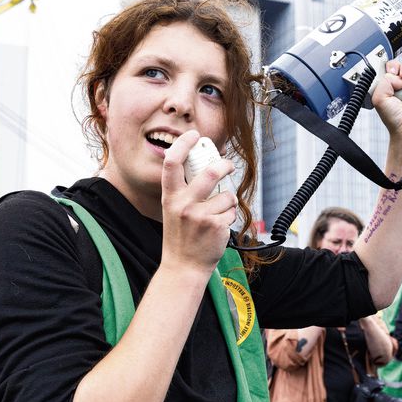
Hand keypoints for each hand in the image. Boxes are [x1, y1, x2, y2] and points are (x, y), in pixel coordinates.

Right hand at [160, 130, 237, 274]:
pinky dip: (229, 217)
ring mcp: (200, 215)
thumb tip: (207, 166)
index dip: (184, 143)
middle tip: (228, 165)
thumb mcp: (173, 210)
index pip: (172, 162)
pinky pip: (231, 212)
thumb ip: (184, 190)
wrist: (183, 267)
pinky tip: (217, 229)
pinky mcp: (216, 226)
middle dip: (224, 166)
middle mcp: (183, 204)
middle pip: (210, 172)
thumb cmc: (181, 237)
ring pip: (227, 195)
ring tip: (217, 215)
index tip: (195, 135)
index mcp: (170, 197)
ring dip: (228, 202)